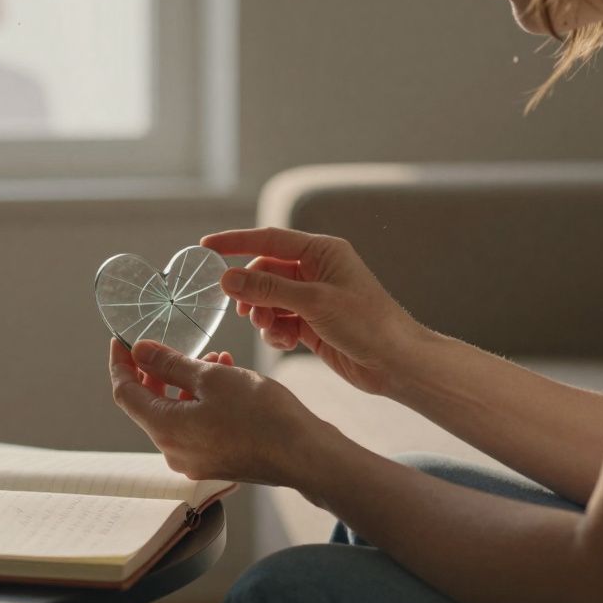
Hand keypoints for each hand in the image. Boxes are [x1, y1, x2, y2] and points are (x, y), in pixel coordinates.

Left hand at [109, 338, 336, 486]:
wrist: (304, 453)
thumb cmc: (261, 414)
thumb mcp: (212, 378)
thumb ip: (170, 364)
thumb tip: (140, 352)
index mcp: (166, 430)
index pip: (125, 393)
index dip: (120, 364)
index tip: (120, 341)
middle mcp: (174, 451)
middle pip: (150, 405)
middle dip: (159, 371)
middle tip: (171, 345)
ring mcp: (196, 460)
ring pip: (178, 413)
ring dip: (188, 383)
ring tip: (215, 358)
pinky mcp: (216, 461)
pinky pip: (197, 426)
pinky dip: (204, 401)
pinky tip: (227, 379)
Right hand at [200, 227, 425, 396]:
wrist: (396, 363)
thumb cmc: (367, 324)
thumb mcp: (314, 302)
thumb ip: (268, 290)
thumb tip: (228, 279)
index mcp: (322, 252)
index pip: (270, 239)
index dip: (236, 242)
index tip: (206, 246)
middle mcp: (316, 270)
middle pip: (266, 273)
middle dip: (252, 292)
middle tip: (243, 311)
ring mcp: (313, 298)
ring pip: (269, 299)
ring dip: (263, 314)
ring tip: (269, 328)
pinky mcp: (311, 323)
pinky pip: (279, 320)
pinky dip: (275, 330)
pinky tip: (285, 341)